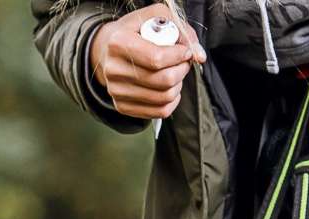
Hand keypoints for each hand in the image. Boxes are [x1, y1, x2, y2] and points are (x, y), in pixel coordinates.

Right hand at [90, 4, 205, 119]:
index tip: (185, 51)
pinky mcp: (121, 106)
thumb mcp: (159, 17)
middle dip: (182, 71)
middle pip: (163, 81)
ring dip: (178, 85)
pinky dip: (171, 101)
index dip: (179, 56)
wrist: (110, 49)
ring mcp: (115, 90)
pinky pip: (158, 112)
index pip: (157, 59)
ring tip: (174, 74)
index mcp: (119, 43)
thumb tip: (198, 57)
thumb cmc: (138, 31)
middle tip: (182, 62)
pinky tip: (169, 89)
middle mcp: (113, 69)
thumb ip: (183, 32)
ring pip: (164, 98)